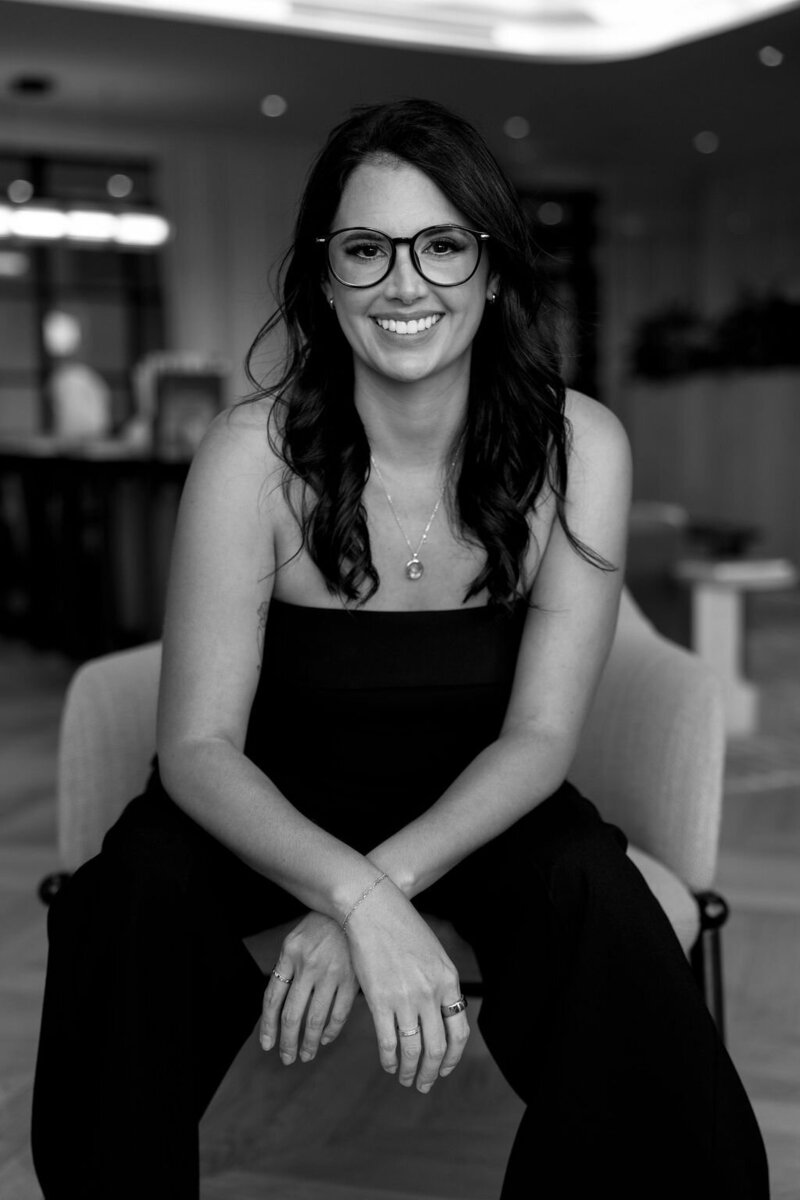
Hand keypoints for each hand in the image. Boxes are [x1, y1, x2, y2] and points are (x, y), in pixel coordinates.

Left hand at [259, 911, 358, 1064]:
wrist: (357, 905)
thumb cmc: (323, 925)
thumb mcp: (297, 938)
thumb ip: (287, 967)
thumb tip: (278, 1006)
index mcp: (289, 953)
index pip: (272, 998)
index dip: (268, 1026)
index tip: (266, 1045)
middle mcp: (308, 965)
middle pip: (292, 1014)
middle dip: (287, 1041)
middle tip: (286, 1058)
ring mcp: (331, 972)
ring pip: (316, 1018)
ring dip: (309, 1042)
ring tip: (305, 1055)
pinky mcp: (352, 978)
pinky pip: (339, 1013)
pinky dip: (332, 1030)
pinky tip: (326, 1038)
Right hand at [344, 880, 469, 1093]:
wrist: (373, 909)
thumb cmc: (402, 928)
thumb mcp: (433, 954)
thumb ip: (441, 983)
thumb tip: (443, 1013)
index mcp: (448, 981)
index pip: (459, 1033)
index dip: (452, 1058)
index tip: (443, 1069)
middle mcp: (431, 993)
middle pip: (437, 1048)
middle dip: (430, 1073)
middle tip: (423, 1084)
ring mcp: (406, 998)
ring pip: (412, 1050)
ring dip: (409, 1071)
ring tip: (404, 1078)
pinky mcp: (380, 1000)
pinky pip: (388, 1041)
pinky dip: (389, 1059)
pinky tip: (388, 1064)